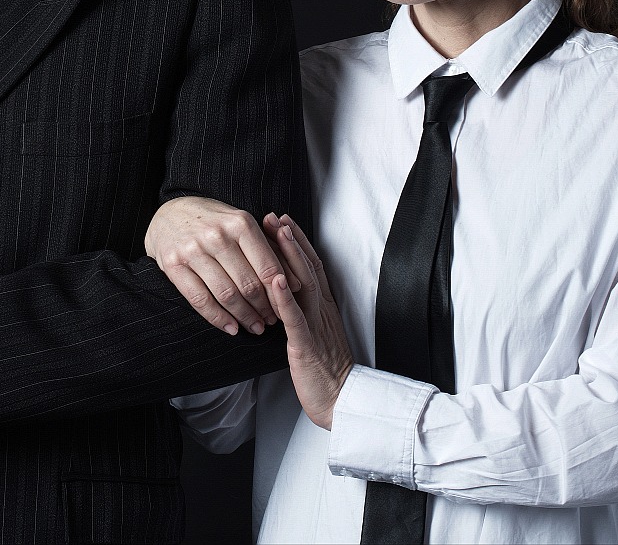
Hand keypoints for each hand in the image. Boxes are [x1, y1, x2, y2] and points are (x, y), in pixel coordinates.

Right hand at [144, 196, 292, 335]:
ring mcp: (192, 250)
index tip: (284, 308)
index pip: (267, 267)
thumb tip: (297, 284)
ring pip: (226, 295)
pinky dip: (218, 318)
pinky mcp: (172, 264)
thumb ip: (269, 251)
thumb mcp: (242, 226)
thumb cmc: (214, 222)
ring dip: (244, 317)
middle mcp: (217, 235)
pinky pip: (200, 300)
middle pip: (248, 284)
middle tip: (270, 321)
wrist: (169, 214)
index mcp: (240, 223)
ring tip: (254, 327)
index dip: (278, 294)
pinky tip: (230, 328)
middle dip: (263, 309)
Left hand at [264, 214, 352, 429]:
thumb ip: (307, 313)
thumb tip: (290, 294)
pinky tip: (274, 278)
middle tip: (274, 215)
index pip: (312, 267)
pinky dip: (284, 296)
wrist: (344, 402)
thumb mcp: (317, 335)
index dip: (297, 242)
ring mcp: (315, 325)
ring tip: (276, 231)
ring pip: (302, 283)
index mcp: (324, 308)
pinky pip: (295, 317)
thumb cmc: (327, 372)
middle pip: (307, 267)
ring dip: (288, 255)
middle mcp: (322, 311)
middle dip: (290, 239)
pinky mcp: (306, 344)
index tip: (282, 220)